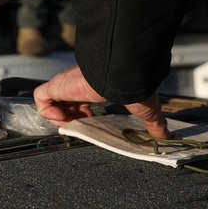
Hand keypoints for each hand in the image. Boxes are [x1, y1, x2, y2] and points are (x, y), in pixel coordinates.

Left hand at [34, 66, 169, 137]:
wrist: (122, 73)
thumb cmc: (133, 85)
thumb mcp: (144, 108)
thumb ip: (153, 123)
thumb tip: (166, 136)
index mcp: (93, 86)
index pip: (79, 100)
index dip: (82, 113)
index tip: (92, 122)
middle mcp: (76, 84)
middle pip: (64, 101)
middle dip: (70, 116)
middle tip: (81, 125)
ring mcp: (65, 84)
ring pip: (50, 100)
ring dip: (58, 116)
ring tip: (71, 124)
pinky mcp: (57, 85)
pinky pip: (41, 97)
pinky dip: (46, 111)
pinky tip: (63, 119)